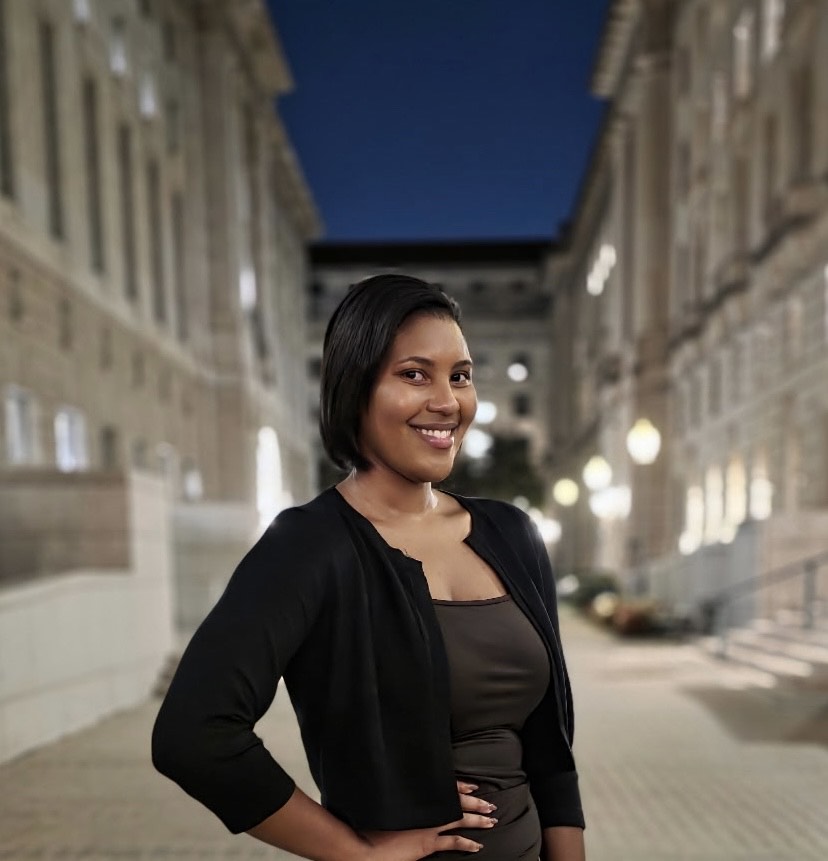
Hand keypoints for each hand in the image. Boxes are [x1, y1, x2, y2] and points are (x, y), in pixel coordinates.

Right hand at [360, 784, 496, 859]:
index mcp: (417, 799)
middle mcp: (425, 810)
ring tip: (491, 820)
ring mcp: (428, 827)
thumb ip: (398, 798)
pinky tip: (478, 845)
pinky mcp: (427, 844)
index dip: (460, 785)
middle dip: (475, 803)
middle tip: (490, 803)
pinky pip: (453, 842)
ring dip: (477, 820)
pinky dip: (467, 843)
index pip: (444, 787)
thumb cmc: (370, 823)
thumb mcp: (386, 805)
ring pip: (460, 820)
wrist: (365, 845)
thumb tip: (404, 792)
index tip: (473, 784)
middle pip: (456, 803)